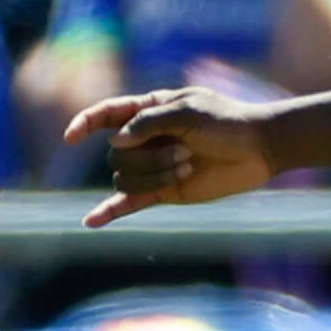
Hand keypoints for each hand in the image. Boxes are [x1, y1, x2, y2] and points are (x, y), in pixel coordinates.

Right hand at [62, 86, 276, 226]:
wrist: (258, 149)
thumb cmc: (227, 122)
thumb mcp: (188, 111)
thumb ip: (148, 122)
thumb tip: (115, 140)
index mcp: (150, 110)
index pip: (107, 115)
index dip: (85, 123)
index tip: (71, 138)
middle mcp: (146, 138)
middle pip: (117, 152)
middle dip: (147, 155)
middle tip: (185, 150)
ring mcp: (154, 165)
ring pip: (126, 176)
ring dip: (155, 174)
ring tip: (188, 166)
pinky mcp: (164, 191)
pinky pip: (128, 203)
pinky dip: (109, 212)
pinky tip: (90, 221)